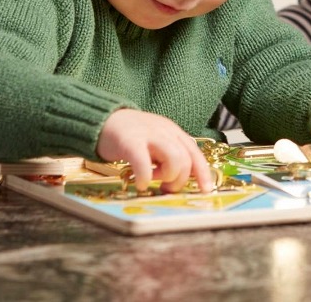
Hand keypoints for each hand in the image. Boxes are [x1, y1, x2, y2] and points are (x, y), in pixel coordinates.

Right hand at [97, 108, 214, 193]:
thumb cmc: (131, 136)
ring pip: (174, 159)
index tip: (206, 190)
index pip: (195, 153)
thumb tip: (181, 181)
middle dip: (179, 180)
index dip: (203, 173)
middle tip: (164, 188)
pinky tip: (140, 183)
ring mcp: (149, 135)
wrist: (103, 120)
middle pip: (186, 160)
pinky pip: (144, 163)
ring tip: (151, 179)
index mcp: (174, 133)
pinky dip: (145, 177)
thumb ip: (169, 155)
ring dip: (166, 177)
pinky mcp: (130, 142)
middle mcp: (166, 132)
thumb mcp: (156, 143)